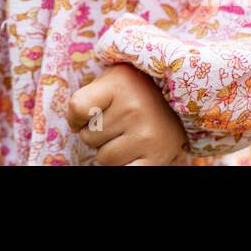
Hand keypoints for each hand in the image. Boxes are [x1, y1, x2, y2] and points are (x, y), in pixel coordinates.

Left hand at [67, 62, 186, 164]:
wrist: (177, 101)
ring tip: (126, 136)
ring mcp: (146, 135)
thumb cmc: (134, 91)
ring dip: (109, 151)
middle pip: (88, 137)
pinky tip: (130, 153)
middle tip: (115, 123)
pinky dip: (122, 165)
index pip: (77, 108)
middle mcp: (133, 109)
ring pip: (104, 158)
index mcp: (118, 85)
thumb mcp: (111, 79)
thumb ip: (87, 97)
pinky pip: (123, 172)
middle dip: (96, 134)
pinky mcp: (156, 158)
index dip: (75, 117)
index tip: (85, 116)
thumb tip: (74, 126)